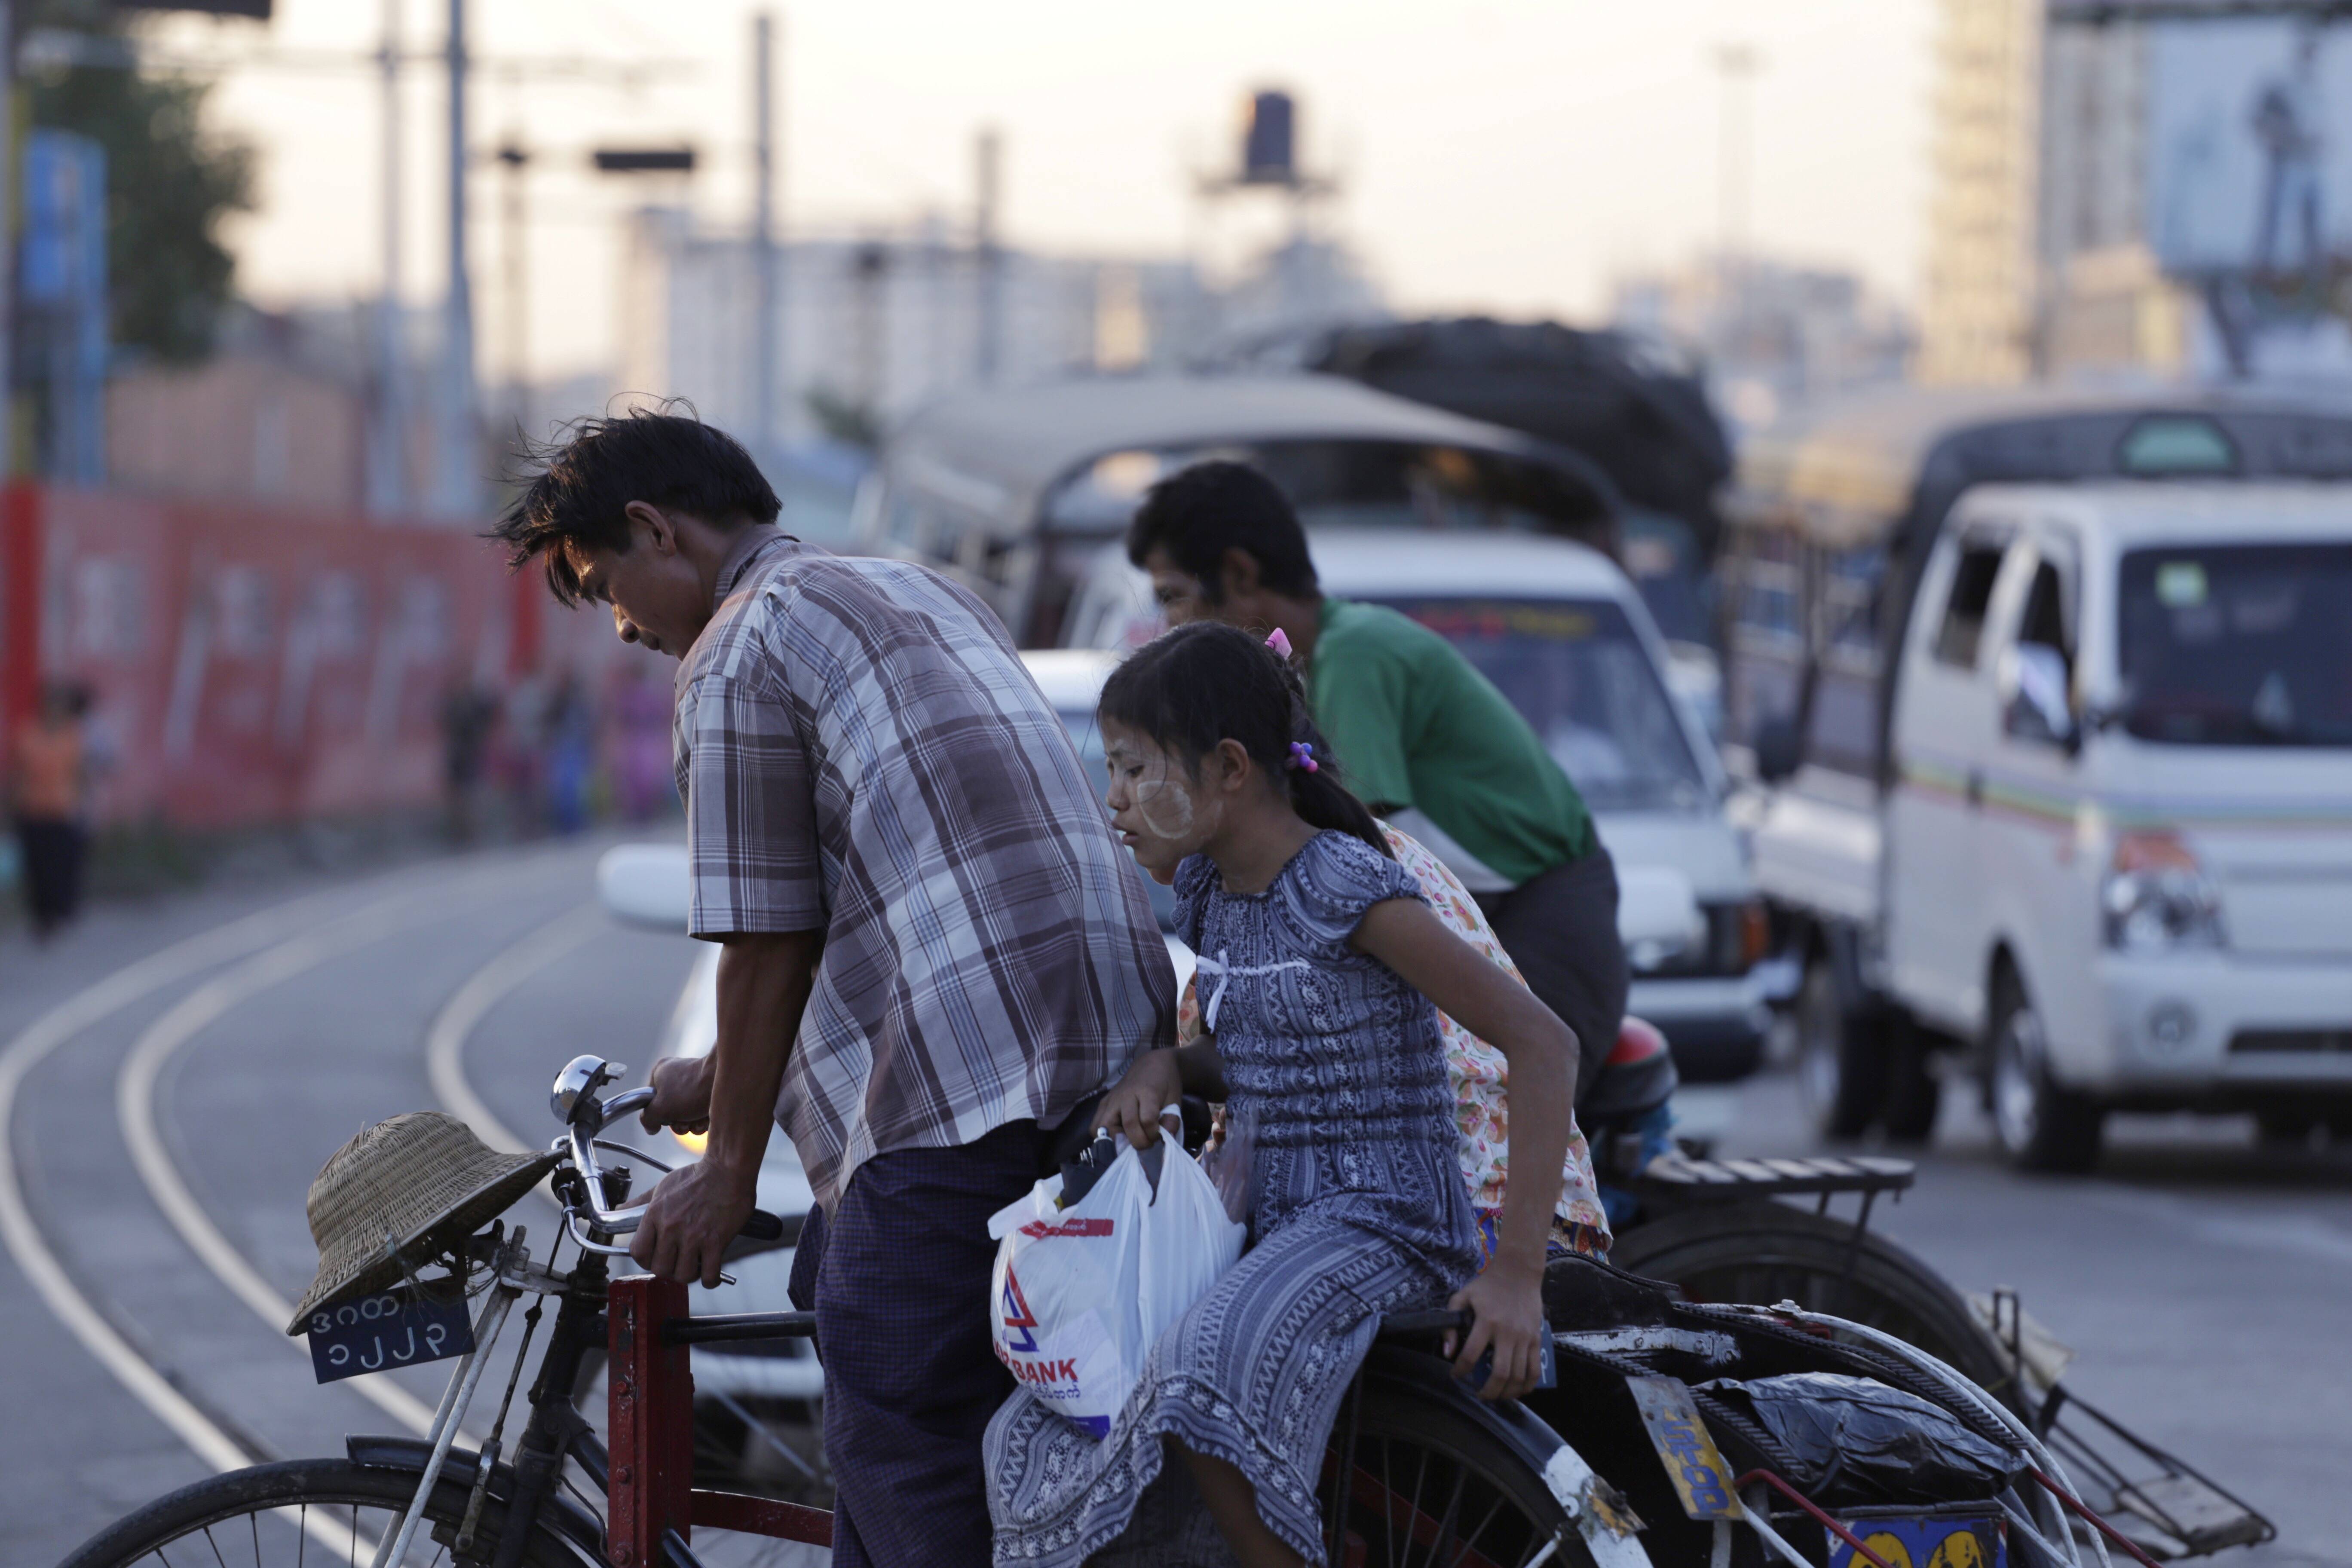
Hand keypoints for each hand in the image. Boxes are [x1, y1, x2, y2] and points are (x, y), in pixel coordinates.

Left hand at [628, 1156, 756, 1288]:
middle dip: (668, 1269)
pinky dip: (710, 1279)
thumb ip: (640, 1202)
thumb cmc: (697, 1177)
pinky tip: (710, 1272)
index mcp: (655, 1214)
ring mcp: (694, 1236)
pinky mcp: (715, 1241)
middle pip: (660, 1268)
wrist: (727, 1169)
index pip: (638, 1252)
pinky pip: (709, 1274)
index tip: (654, 1258)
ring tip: (693, 1266)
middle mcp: (672, 1228)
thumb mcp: (662, 1187)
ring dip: (688, 1274)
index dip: (645, 1260)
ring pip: (683, 1275)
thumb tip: (620, 1209)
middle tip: (676, 1262)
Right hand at [640, 1054, 712, 1136]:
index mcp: (660, 1072)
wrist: (728, 1082)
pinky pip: (701, 1113)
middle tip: (684, 1119)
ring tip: (698, 1117)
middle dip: (678, 1122)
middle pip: (670, 1111)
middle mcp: (676, 1076)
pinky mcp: (709, 1093)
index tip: (665, 1116)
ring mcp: (694, 1084)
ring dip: (691, 1123)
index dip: (657, 1114)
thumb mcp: (660, 1107)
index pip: (650, 1101)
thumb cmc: (691, 1090)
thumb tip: (651, 1127)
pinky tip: (708, 1116)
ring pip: (687, 1115)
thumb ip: (647, 1118)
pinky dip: (704, 1119)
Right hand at [1093, 1049, 1182, 1148]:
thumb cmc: (1165, 1083)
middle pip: (1128, 1124)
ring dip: (1118, 1141)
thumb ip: (1172, 1120)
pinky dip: (1104, 1136)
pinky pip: (1096, 1125)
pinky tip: (1118, 1136)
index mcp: (1147, 1091)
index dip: (1154, 1133)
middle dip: (1139, 1141)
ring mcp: (1111, 1099)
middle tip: (1147, 1143)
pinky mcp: (1103, 1103)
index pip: (1147, 1119)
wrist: (1151, 1064)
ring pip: (1105, 1127)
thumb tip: (1166, 1140)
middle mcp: (1126, 1094)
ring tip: (1130, 1142)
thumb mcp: (1175, 1100)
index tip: (1159, 1136)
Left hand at [1443, 1257, 1546, 1401]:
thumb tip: (1447, 1353)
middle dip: (1488, 1391)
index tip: (1456, 1375)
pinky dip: (1528, 1385)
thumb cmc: (1488, 1286)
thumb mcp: (1462, 1297)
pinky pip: (1535, 1369)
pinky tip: (1518, 1391)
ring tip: (1496, 1396)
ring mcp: (1524, 1337)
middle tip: (1479, 1395)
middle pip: (1500, 1373)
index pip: (1471, 1355)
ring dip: (1506, 1392)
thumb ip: (1451, 1324)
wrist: (1519, 1272)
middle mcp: (1507, 1333)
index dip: (1461, 1370)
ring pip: (1519, 1376)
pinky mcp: (1537, 1339)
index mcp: (1486, 1321)